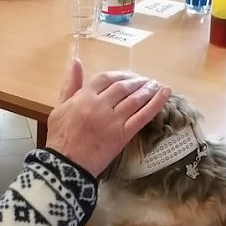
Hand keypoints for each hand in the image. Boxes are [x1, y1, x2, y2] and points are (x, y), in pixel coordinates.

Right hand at [45, 60, 171, 176]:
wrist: (65, 164)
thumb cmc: (60, 138)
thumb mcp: (59, 107)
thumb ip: (70, 85)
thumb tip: (76, 61)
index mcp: (84, 97)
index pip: (105, 78)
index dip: (119, 75)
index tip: (126, 77)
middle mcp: (100, 105)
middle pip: (123, 87)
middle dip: (135, 81)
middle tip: (144, 81)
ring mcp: (113, 119)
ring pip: (135, 99)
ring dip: (148, 89)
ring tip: (155, 85)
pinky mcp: (123, 134)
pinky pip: (143, 116)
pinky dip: (156, 103)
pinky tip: (166, 93)